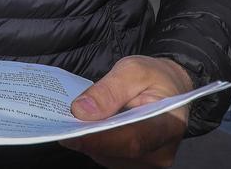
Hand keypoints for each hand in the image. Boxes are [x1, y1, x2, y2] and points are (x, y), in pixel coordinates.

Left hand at [61, 56, 193, 167]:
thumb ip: (109, 90)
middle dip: (88, 139)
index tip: (72, 134)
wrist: (169, 88)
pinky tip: (84, 127)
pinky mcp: (135, 162)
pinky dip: (93, 143)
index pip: (132, 141)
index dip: (100, 140)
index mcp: (168, 124)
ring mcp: (149, 161)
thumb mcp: (133, 70)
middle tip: (61, 123)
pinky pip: (108, 157)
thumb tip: (82, 111)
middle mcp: (161, 151)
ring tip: (72, 121)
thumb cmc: (153, 77)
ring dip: (88, 141)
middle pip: (117, 153)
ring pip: (108, 158)